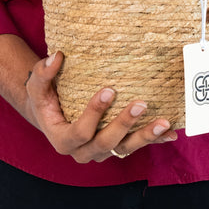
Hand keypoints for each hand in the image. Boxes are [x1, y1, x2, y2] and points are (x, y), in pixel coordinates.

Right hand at [26, 51, 177, 162]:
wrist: (51, 114)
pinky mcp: (115, 147)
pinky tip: (171, 133)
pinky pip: (135, 146)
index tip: (110, 89)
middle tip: (140, 103)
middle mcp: (83, 151)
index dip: (95, 113)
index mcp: (62, 140)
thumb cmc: (44, 98)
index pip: (80, 131)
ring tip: (163, 123)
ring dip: (146, 137)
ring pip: (124, 149)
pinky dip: (154, 141)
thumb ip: (43, 72)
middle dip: (124, 124)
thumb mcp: (37, 86)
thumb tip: (57, 56)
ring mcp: (101, 151)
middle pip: (106, 143)